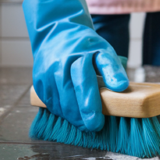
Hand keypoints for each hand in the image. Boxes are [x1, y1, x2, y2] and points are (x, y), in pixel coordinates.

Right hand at [23, 0, 128, 131]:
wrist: (56, 33)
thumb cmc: (85, 46)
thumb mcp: (104, 51)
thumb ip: (113, 68)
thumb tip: (121, 87)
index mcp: (80, 55)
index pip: (85, 83)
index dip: (90, 105)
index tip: (97, 122)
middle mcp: (60, 64)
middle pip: (70, 98)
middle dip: (82, 116)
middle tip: (93, 126)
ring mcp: (47, 73)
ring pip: (59, 103)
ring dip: (72, 116)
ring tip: (84, 122)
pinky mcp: (38, 81)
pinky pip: (49, 103)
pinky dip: (61, 111)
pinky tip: (71, 112)